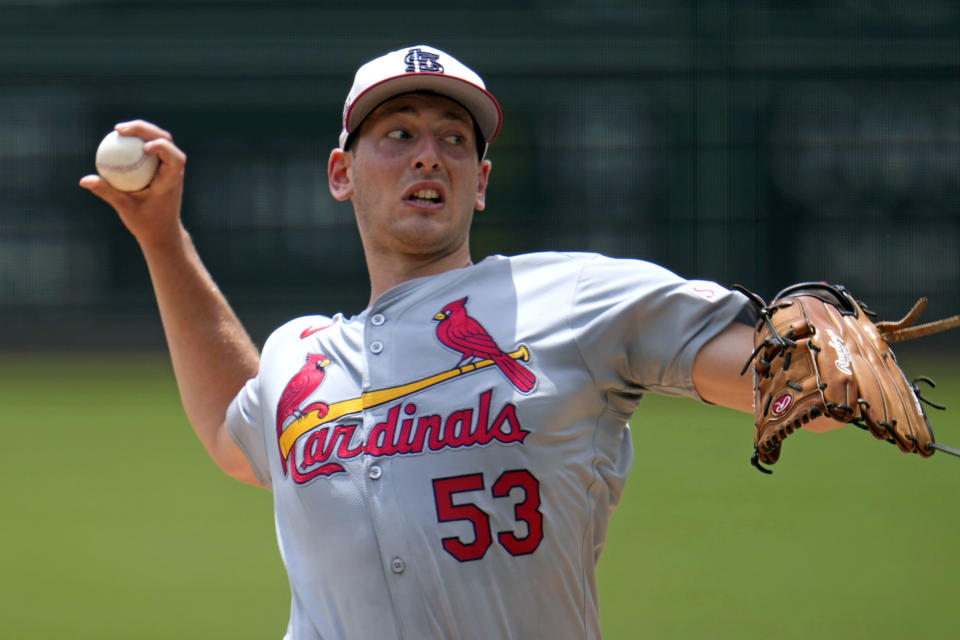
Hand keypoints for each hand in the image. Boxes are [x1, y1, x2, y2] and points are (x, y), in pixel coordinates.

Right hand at [79, 120, 186, 248]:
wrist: (162, 232)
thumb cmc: (146, 223)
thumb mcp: (125, 208)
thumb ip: (107, 192)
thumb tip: (84, 180)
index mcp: (171, 180)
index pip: (175, 158)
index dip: (163, 147)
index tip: (145, 147)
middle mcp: (174, 170)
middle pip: (166, 140)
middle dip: (145, 129)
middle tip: (119, 129)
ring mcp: (170, 167)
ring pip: (161, 140)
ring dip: (142, 131)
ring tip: (119, 130)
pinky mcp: (163, 167)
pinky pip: (152, 148)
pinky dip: (138, 141)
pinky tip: (119, 140)